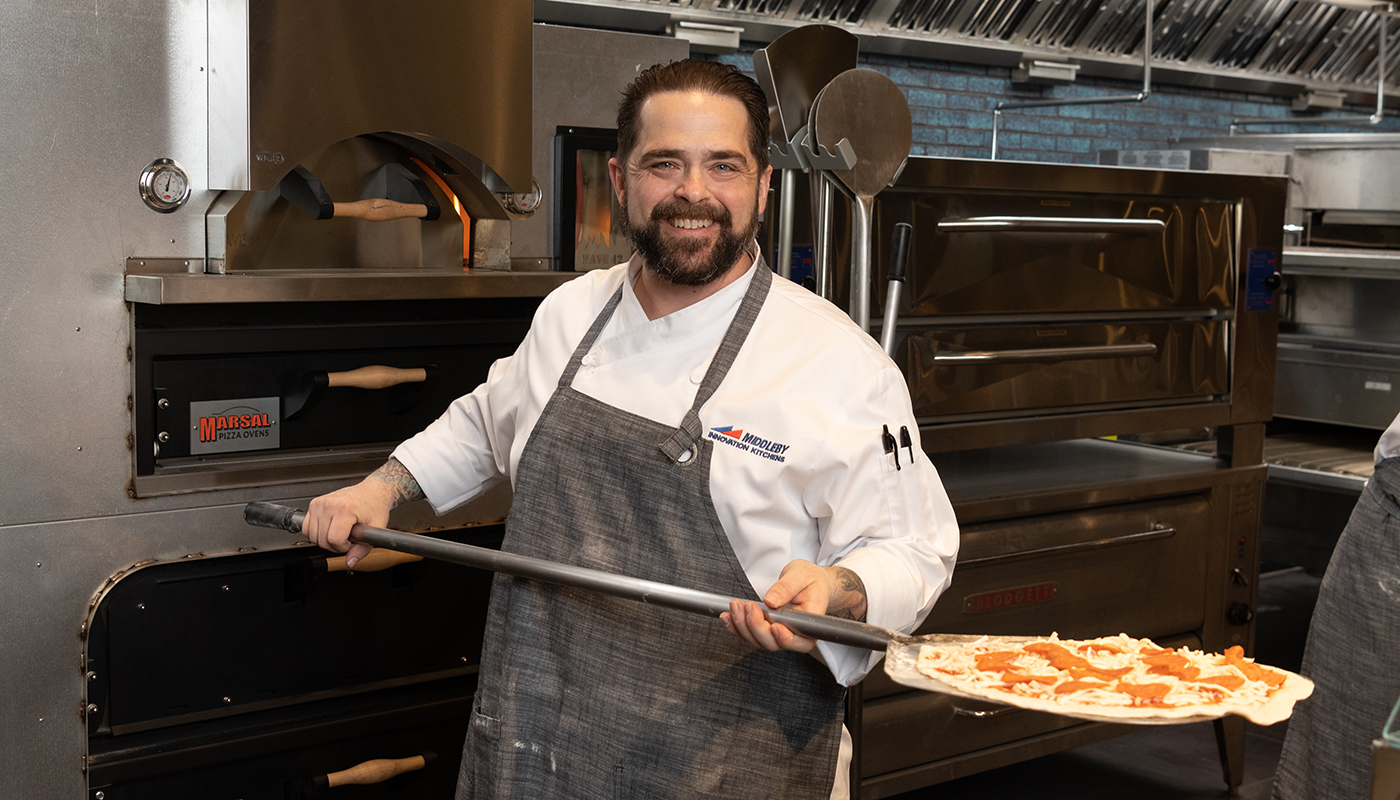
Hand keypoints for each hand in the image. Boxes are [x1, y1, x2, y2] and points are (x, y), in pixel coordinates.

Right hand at [302, 478, 395, 568]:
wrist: (371, 491)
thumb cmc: (375, 505)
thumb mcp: (376, 528)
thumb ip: (362, 549)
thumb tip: (350, 562)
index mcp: (345, 508)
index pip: (334, 540)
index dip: (344, 547)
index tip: (352, 542)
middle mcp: (329, 504)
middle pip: (322, 540)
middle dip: (335, 546)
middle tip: (348, 539)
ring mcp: (319, 503)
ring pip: (312, 536)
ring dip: (325, 541)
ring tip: (339, 533)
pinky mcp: (314, 504)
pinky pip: (306, 528)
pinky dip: (316, 534)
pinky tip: (329, 530)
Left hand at [721, 560, 855, 653]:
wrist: (810, 582)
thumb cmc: (810, 580)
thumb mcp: (801, 576)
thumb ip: (786, 588)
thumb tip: (771, 601)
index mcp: (810, 623)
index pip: (800, 641)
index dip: (785, 639)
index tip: (774, 626)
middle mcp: (795, 634)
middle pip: (774, 643)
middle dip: (756, 627)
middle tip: (748, 606)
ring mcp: (779, 634)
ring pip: (759, 641)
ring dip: (743, 626)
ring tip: (735, 607)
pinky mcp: (767, 629)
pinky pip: (750, 635)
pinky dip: (736, 627)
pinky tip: (728, 616)